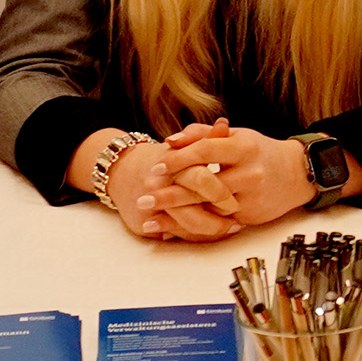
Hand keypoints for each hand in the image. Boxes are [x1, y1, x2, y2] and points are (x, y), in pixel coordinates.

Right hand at [98, 132, 228, 241]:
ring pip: (186, 226)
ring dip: (211, 231)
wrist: (122, 171)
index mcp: (171, 163)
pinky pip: (175, 236)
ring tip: (230, 229)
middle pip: (193, 207)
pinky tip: (212, 233)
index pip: (201, 179)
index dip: (221, 193)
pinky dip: (195, 236)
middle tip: (238, 222)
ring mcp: (148, 205)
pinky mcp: (142, 224)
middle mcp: (157, 184)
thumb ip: (206, 137)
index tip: (238, 199)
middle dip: (218, 217)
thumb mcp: (184, 145)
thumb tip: (224, 124)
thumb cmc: (163, 159)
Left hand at [138, 121, 313, 232]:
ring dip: (177, 215)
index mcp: (243, 147)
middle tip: (145, 199)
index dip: (179, 159)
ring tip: (151, 218)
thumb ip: (202, 134)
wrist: (296, 174)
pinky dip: (193, 226)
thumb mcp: (236, 136)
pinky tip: (172, 229)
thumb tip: (170, 141)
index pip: (205, 151)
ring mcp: (251, 196)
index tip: (156, 167)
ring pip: (209, 208)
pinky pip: (217, 223)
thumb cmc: (259, 152)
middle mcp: (249, 172)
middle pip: (204, 185)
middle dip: (171, 194)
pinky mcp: (250, 216)